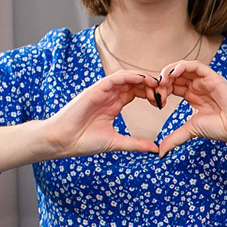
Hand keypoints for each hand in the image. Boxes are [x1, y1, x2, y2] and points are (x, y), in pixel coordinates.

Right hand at [43, 70, 161, 157]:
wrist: (62, 141)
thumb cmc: (84, 141)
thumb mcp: (116, 142)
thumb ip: (136, 144)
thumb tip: (155, 149)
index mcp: (114, 105)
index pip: (136, 92)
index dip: (150, 94)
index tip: (162, 102)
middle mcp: (109, 95)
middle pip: (134, 82)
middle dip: (150, 84)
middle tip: (163, 92)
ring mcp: (102, 91)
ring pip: (126, 77)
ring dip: (142, 78)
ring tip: (155, 83)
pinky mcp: (95, 89)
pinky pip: (114, 78)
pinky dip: (128, 76)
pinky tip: (141, 79)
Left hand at [155, 60, 226, 154]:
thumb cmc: (220, 128)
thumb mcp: (191, 130)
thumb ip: (174, 138)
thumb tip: (160, 153)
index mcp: (192, 96)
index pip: (171, 86)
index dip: (160, 90)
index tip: (155, 101)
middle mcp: (197, 86)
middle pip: (174, 76)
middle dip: (162, 81)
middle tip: (156, 91)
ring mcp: (204, 80)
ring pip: (182, 68)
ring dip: (169, 72)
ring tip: (163, 82)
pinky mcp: (212, 76)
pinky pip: (195, 65)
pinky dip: (182, 66)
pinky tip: (173, 74)